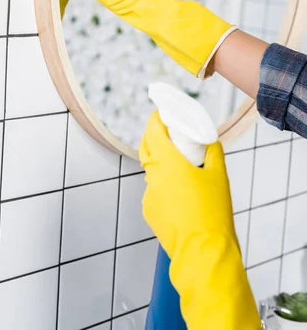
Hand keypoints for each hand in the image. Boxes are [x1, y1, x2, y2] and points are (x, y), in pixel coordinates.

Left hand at [140, 111, 260, 329]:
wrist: (204, 252)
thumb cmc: (213, 212)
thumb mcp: (219, 176)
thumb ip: (213, 152)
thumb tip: (210, 140)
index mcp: (166, 162)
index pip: (152, 130)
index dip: (156, 118)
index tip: (163, 113)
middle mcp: (152, 176)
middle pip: (147, 148)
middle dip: (155, 137)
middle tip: (171, 134)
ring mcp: (148, 195)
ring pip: (152, 171)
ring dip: (163, 164)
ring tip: (184, 169)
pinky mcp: (149, 211)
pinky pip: (155, 191)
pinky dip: (165, 187)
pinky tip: (183, 196)